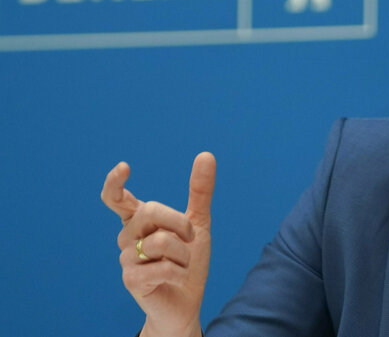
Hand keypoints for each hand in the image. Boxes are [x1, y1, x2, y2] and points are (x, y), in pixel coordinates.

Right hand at [101, 152, 215, 336]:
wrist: (187, 302)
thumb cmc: (188, 262)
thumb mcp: (198, 224)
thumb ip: (200, 192)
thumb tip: (206, 155)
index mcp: (139, 222)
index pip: (116, 199)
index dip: (115, 183)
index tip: (125, 167)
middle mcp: (127, 238)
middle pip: (151, 211)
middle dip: (180, 223)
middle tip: (190, 239)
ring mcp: (126, 259)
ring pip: (162, 241)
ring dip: (184, 254)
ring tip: (182, 265)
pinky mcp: (131, 281)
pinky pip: (164, 267)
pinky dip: (180, 273)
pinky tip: (176, 279)